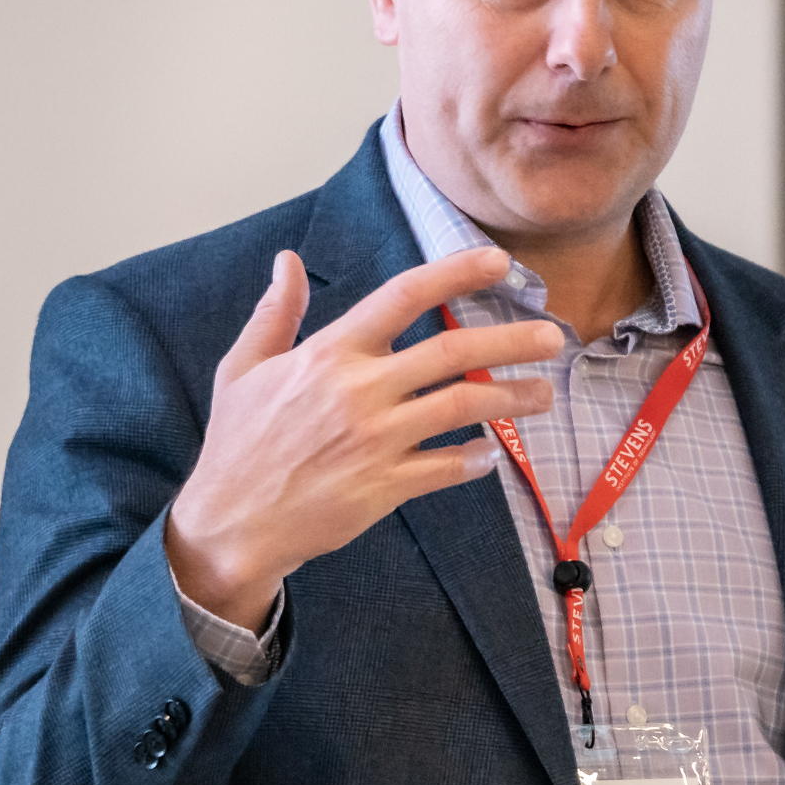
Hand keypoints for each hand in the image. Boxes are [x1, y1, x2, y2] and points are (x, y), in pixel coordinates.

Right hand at [165, 247, 561, 625]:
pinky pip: (448, 467)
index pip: (403, 296)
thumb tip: (286, 262)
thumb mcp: (243, 368)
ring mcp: (377, 440)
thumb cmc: (237, 443)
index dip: (456, 273)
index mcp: (330, 353)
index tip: (498, 262)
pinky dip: (476, 460)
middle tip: (553, 336)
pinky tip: (492, 454)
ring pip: (463, 406)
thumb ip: (275, 313)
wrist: (230, 522)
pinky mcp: (385, 486)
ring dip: (512, 398)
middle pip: (453, 351)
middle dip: (512, 341)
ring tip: (544, 394)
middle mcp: (359, 391)